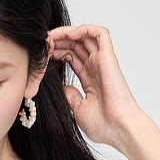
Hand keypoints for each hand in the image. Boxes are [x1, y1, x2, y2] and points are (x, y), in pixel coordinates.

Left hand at [47, 24, 143, 147]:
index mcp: (89, 78)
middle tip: (43, 41)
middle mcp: (96, 67)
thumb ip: (71, 96)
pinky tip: (69, 35)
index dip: (56, 51)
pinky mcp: (109, 58)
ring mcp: (102, 62)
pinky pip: (100, 34)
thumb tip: (64, 87)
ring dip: (67, 32)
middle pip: (76, 44)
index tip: (42, 53)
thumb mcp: (78, 109)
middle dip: (58, 40)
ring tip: (51, 36)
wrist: (117, 129)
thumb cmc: (103, 124)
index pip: (71, 56)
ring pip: (85, 36)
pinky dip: (85, 29)